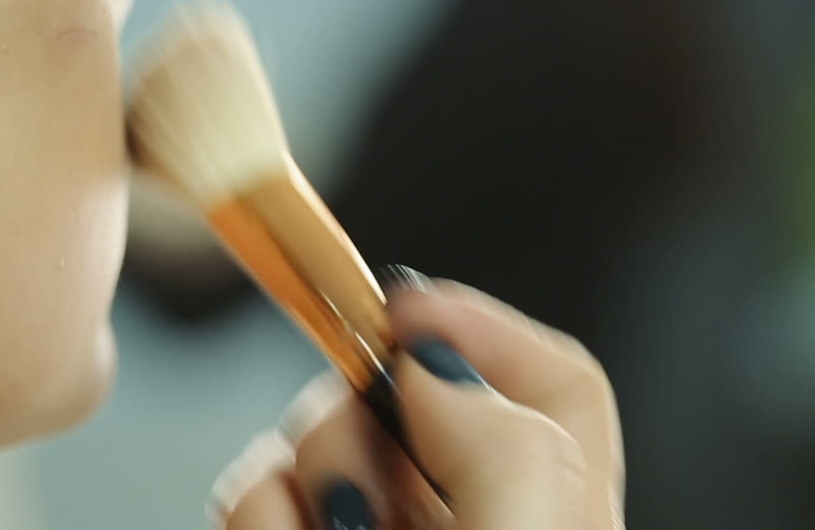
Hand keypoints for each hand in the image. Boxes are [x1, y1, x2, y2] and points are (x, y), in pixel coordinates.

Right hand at [209, 277, 624, 529]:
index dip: (480, 326)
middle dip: (368, 400)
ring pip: (322, 433)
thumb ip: (507, 451)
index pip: (554, 383)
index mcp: (561, 518)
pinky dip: (254, 514)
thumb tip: (430, 363)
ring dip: (307, 463)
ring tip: (331, 525)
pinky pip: (256, 492)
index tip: (401, 307)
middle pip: (415, 386)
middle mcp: (468, 517)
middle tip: (369, 462)